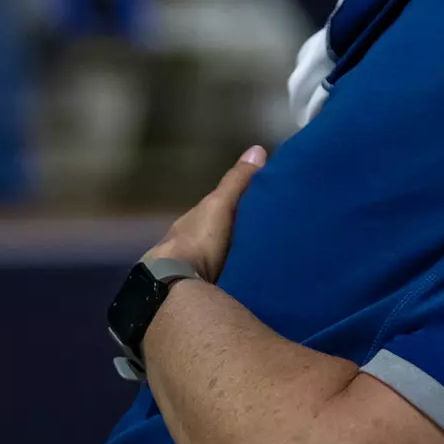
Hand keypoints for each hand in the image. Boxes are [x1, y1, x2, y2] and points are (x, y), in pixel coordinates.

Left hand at [144, 146, 266, 282]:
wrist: (174, 286)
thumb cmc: (197, 240)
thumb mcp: (221, 204)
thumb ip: (237, 182)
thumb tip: (258, 149)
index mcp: (193, 222)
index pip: (218, 210)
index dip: (237, 207)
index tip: (263, 207)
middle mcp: (189, 245)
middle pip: (218, 236)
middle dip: (237, 237)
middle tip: (269, 238)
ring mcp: (190, 272)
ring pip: (219, 260)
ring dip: (235, 261)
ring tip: (264, 264)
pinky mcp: (197, 295)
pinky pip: (221, 282)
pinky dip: (233, 280)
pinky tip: (248, 284)